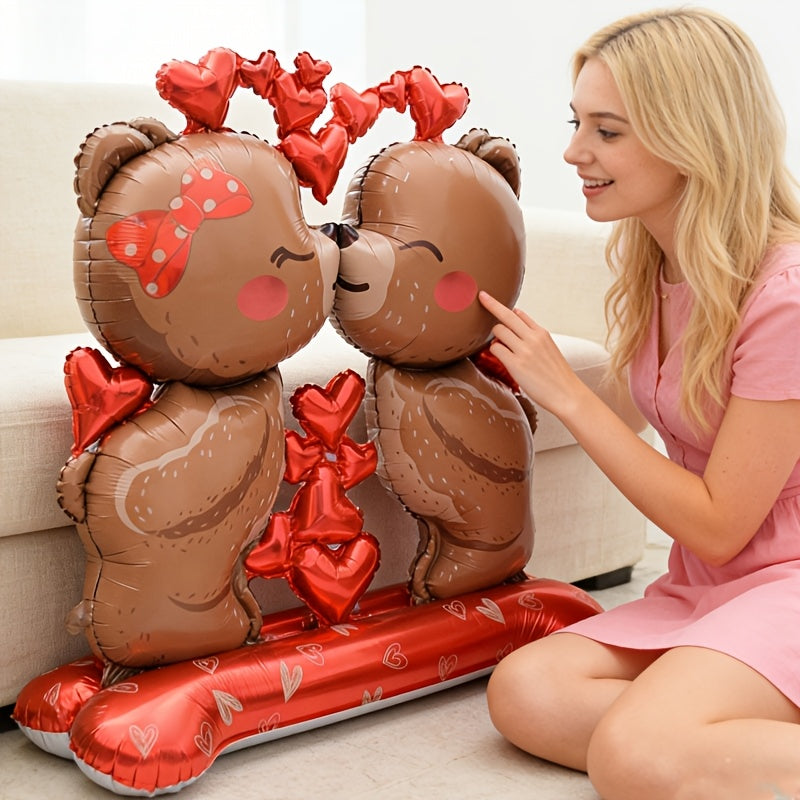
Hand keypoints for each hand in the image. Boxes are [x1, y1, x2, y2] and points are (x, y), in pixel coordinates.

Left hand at [478, 291, 586, 417]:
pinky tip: (502, 357)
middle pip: (506, 315)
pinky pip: (496, 348)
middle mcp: (533, 337)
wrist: (567, 394)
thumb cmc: (556, 374)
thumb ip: (533, 331)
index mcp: (541, 332)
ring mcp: (524, 350)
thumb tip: (516, 313)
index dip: (501, 306)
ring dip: (496, 338)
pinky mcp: (516, 364)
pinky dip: (495, 351)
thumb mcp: (549, 347)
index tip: (487, 296)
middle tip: (480, 296)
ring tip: (502, 347)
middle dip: (490, 304)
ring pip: (499, 331)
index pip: (518, 313)